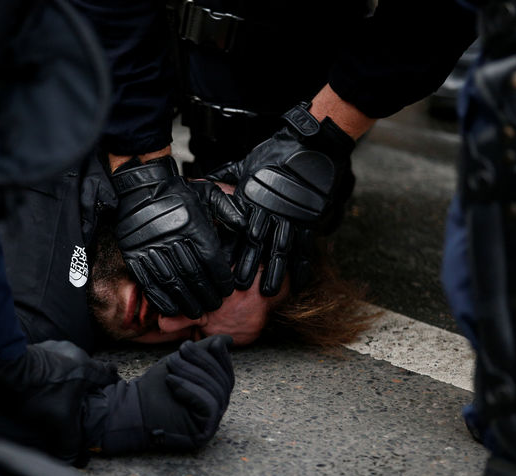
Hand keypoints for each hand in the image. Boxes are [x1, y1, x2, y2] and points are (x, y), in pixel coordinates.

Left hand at [0, 340, 119, 461]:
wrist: (8, 368)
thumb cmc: (40, 392)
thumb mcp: (59, 422)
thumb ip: (70, 442)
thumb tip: (73, 461)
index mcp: (88, 368)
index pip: (110, 374)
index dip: (111, 384)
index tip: (108, 392)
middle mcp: (76, 352)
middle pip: (88, 369)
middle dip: (84, 383)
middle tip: (77, 399)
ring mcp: (56, 346)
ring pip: (68, 363)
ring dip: (65, 376)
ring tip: (55, 392)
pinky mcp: (39, 346)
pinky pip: (50, 359)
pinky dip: (48, 371)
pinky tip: (38, 383)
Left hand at [89, 335, 234, 453]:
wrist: (133, 407)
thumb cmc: (156, 385)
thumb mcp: (184, 362)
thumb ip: (204, 351)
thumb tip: (227, 340)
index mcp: (213, 394)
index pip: (226, 375)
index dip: (221, 358)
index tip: (210, 343)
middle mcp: (215, 410)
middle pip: (223, 383)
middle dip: (202, 361)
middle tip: (181, 349)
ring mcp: (210, 424)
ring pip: (217, 393)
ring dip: (192, 373)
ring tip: (171, 364)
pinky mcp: (203, 433)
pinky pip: (210, 406)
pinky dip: (191, 390)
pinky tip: (172, 381)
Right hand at [111, 155, 243, 317]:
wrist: (139, 186)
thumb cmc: (176, 192)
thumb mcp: (207, 193)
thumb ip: (228, 210)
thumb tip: (247, 226)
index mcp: (193, 225)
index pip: (212, 261)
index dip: (221, 279)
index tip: (227, 290)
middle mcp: (173, 238)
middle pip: (194, 276)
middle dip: (207, 295)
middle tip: (214, 305)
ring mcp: (152, 249)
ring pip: (173, 283)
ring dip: (187, 302)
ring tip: (197, 311)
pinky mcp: (135, 256)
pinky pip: (149, 283)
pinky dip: (161, 299)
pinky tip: (172, 308)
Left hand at [205, 102, 355, 295]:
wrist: (311, 143)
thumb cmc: (277, 152)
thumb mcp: (246, 164)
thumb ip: (226, 176)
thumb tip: (204, 180)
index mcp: (253, 199)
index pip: (239, 228)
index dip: (231, 248)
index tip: (220, 266)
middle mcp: (271, 211)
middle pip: (258, 243)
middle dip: (249, 266)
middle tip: (240, 287)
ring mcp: (292, 216)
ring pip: (281, 249)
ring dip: (275, 272)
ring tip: (267, 292)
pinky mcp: (309, 218)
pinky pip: (306, 246)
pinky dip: (303, 265)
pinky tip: (298, 283)